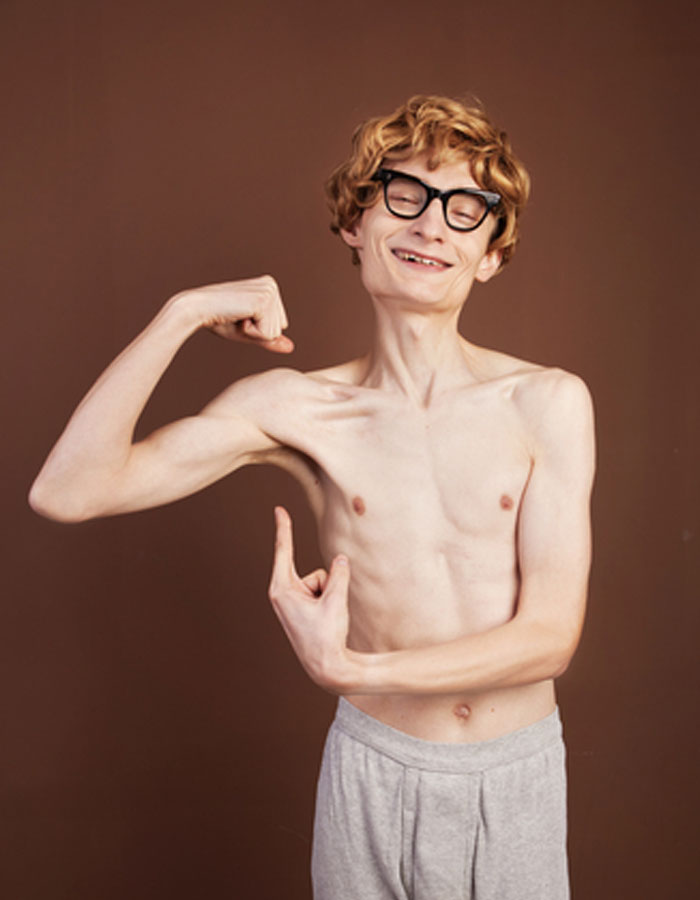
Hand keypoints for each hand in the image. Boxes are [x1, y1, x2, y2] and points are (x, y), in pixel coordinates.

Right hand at [170, 275, 293, 352]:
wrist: (197, 310)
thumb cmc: (219, 320)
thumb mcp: (249, 331)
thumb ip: (270, 338)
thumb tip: (290, 347)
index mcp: (269, 286)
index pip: (280, 325)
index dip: (259, 329)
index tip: (240, 317)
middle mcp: (271, 285)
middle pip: (280, 328)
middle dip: (258, 331)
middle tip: (237, 317)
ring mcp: (268, 292)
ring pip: (274, 332)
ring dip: (253, 332)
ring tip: (236, 316)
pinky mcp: (262, 301)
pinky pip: (267, 334)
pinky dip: (250, 333)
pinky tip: (237, 317)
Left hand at [268, 506, 352, 690]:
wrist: (326, 667)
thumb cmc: (326, 636)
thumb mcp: (335, 601)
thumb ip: (339, 575)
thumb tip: (341, 560)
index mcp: (282, 589)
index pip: (284, 551)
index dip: (284, 528)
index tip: (279, 509)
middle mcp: (284, 593)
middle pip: (317, 573)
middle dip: (330, 587)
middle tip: (327, 610)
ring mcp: (293, 601)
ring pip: (322, 582)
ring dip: (331, 596)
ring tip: (326, 620)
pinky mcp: (302, 608)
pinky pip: (323, 592)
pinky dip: (330, 602)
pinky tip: (326, 622)